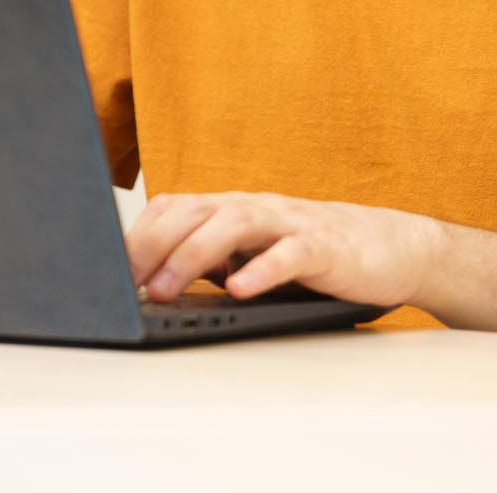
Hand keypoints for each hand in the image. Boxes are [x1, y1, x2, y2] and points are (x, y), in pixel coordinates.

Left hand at [125, 190, 439, 308]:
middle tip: (125, 283)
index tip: (105, 271)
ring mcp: (291, 223)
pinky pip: (289, 253)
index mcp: (233, 209)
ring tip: (167, 289)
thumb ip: (211, 262)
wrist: (392, 246)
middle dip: (153, 246)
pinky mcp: (325, 247)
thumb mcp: (253, 256)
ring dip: (193, 256)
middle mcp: (256, 208)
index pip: (174, 208)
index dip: (137, 236)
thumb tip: (151, 286)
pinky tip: (240, 289)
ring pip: (234, 224)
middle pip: (194, 211)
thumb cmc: (314, 255)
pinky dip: (262, 269)